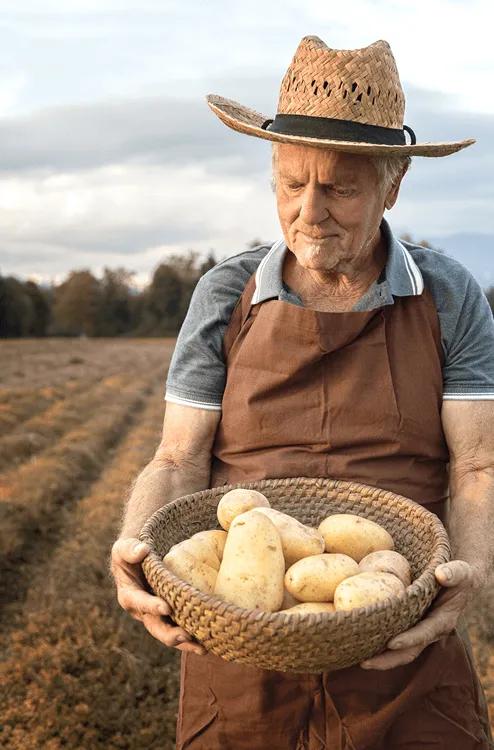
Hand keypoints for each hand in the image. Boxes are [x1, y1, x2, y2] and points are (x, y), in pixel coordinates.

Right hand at [111, 538, 206, 655]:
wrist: (141, 558)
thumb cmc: (131, 551)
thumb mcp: (124, 547)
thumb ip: (130, 549)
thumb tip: (142, 550)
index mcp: (129, 595)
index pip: (138, 602)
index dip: (151, 606)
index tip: (166, 607)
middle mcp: (143, 610)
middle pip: (155, 626)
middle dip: (170, 634)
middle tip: (186, 635)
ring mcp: (157, 616)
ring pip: (169, 633)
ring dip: (185, 643)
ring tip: (202, 648)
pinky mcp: (171, 616)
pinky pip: (180, 628)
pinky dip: (193, 637)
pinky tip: (208, 643)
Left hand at [360, 560, 473, 669]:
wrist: (459, 579)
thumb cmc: (460, 574)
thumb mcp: (462, 572)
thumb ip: (455, 573)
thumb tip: (442, 574)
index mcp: (442, 621)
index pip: (424, 634)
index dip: (409, 640)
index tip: (390, 644)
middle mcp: (429, 631)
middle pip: (408, 651)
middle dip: (387, 659)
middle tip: (364, 663)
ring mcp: (418, 630)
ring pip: (398, 650)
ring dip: (379, 656)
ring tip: (357, 659)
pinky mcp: (408, 624)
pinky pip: (392, 636)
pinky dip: (377, 641)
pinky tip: (358, 641)